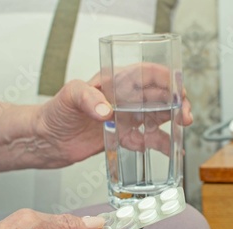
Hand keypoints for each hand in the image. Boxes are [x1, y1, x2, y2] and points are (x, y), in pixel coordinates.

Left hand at [34, 67, 191, 165]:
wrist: (47, 141)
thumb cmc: (54, 112)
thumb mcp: (68, 97)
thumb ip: (86, 98)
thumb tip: (107, 111)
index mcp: (113, 81)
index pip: (146, 73)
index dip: (166, 79)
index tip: (179, 89)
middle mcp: (122, 98)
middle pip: (158, 95)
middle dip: (176, 102)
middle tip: (185, 115)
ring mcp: (124, 118)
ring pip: (156, 116)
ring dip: (171, 122)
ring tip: (182, 130)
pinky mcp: (121, 136)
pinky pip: (144, 138)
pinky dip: (156, 144)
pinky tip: (167, 150)